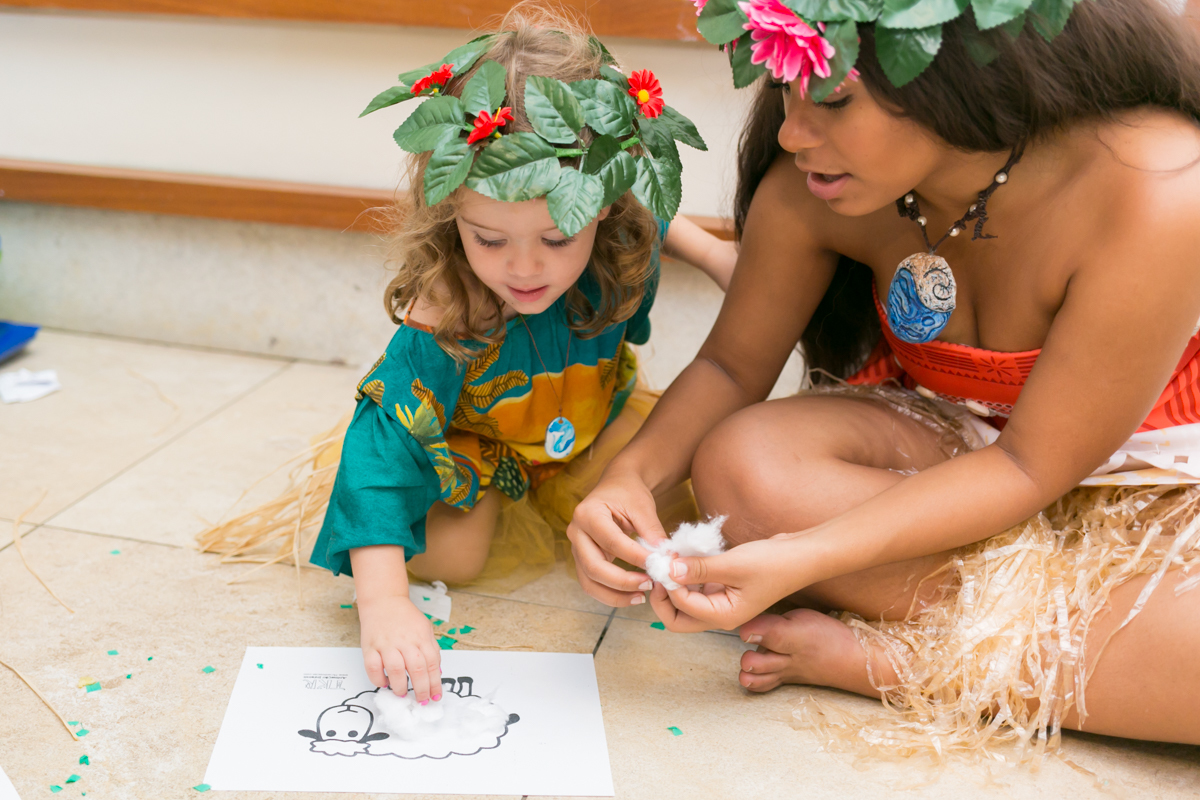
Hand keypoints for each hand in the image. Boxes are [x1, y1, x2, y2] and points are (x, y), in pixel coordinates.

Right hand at [357, 595, 442, 702]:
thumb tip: (437, 673)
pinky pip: (372, 666)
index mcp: (421, 636)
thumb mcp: (425, 628)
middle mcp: (405, 640)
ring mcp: (386, 643)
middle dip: (421, 689)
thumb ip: (431, 649)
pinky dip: (378, 678)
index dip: (435, 683)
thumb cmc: (405, 617)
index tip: (435, 696)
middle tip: (421, 700)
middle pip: (417, 668)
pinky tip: (384, 683)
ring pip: (395, 669)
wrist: (384, 600)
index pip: (432, 663)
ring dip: (400, 685)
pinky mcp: (370, 646)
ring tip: (402, 693)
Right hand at [566, 467, 665, 606]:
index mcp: (588, 513)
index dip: (635, 557)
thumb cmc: (629, 493)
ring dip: (615, 595)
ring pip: (589, 582)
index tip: (658, 566)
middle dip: (623, 582)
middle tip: (649, 585)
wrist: (616, 487)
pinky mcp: (582, 560)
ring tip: (642, 596)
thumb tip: (664, 558)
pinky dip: (611, 594)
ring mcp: (576, 548)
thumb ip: (652, 531)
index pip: (612, 542)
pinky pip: (591, 584)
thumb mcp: (643, 506)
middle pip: (594, 567)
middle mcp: (576, 532)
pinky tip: (632, 595)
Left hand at [647, 536, 802, 631]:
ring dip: (674, 584)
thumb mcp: (733, 564)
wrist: (802, 555)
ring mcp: (722, 603)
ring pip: (686, 602)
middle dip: (663, 595)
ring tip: (670, 558)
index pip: (681, 608)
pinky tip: (686, 556)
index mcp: (724, 617)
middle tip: (659, 568)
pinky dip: (688, 575)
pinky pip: (698, 587)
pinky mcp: (725, 589)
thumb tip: (668, 570)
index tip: (663, 559)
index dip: (667, 585)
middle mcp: (721, 615)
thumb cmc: (774, 563)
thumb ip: (699, 569)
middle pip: (678, 617)